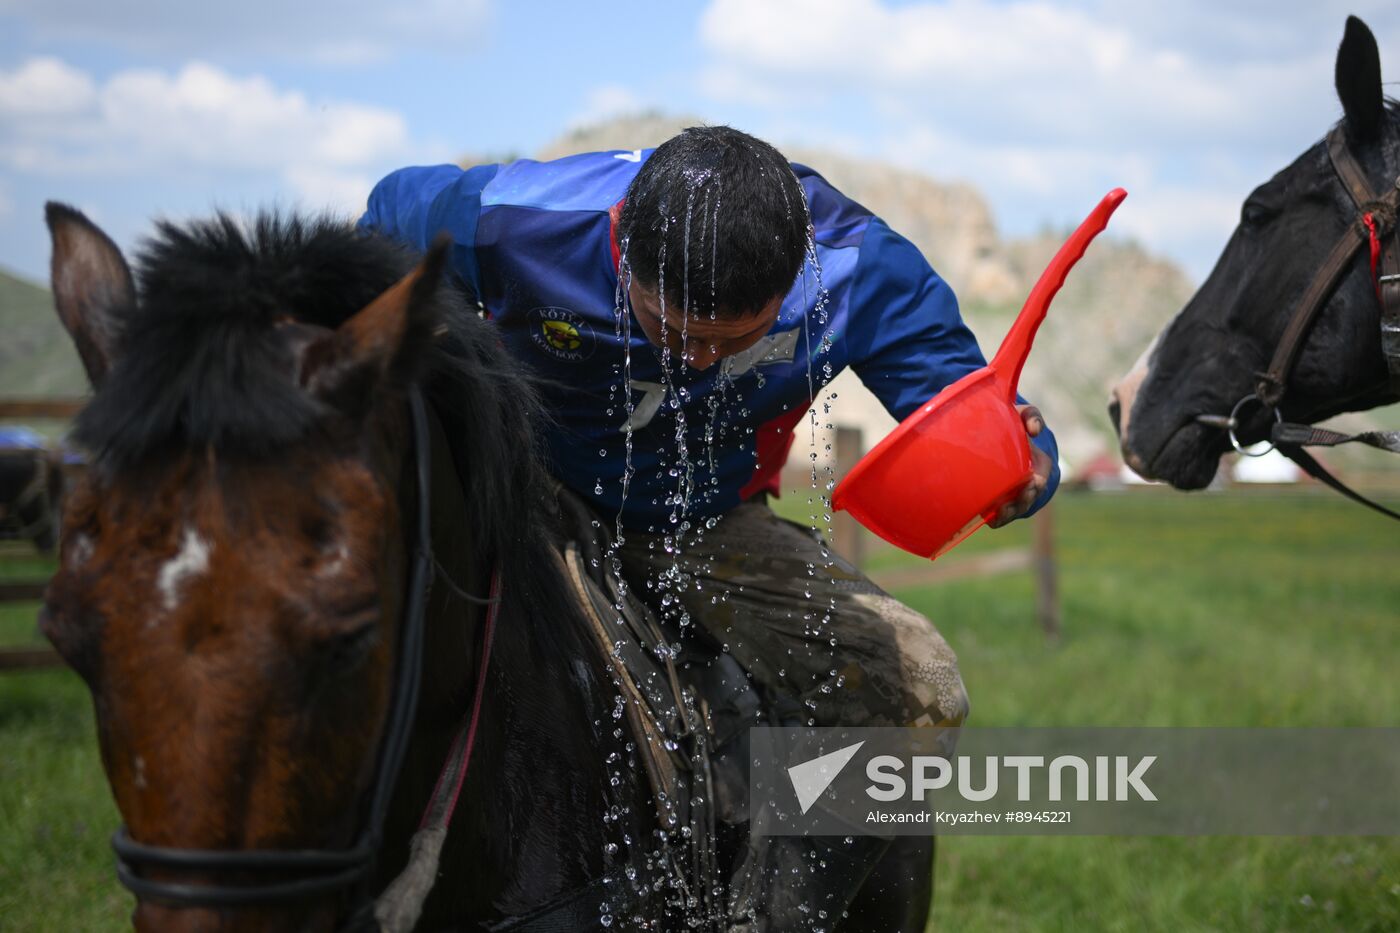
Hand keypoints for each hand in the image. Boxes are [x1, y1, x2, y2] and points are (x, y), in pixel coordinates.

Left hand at [987, 405, 1052, 527]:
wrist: (996, 436)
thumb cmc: (1015, 425)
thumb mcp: (1024, 416)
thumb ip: (1032, 416)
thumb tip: (1034, 430)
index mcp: (1039, 466)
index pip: (1042, 479)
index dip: (1037, 484)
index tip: (1031, 483)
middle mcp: (1028, 484)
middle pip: (1028, 499)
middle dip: (1022, 502)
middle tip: (1011, 503)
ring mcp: (1014, 494)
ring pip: (1014, 511)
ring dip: (1007, 514)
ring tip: (999, 513)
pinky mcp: (998, 501)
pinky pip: (998, 515)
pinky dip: (994, 518)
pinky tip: (986, 518)